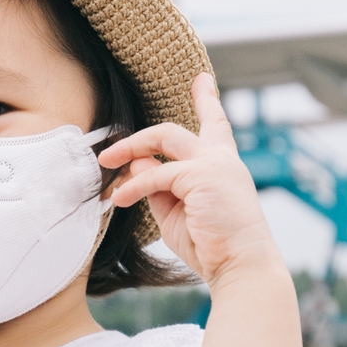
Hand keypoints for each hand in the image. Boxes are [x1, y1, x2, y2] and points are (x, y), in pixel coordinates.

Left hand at [97, 74, 281, 288]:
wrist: (240, 265)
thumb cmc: (210, 244)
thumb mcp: (175, 211)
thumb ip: (157, 185)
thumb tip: (136, 162)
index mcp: (222, 165)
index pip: (215, 125)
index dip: (206, 101)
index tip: (202, 80)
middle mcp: (221, 158)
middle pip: (173, 130)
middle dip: (137, 138)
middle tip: (109, 154)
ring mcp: (213, 163)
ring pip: (163, 138)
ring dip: (129, 149)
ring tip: (105, 165)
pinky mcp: (201, 175)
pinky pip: (156, 174)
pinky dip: (134, 186)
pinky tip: (119, 199)